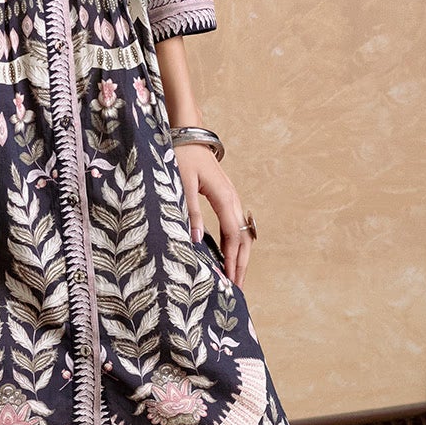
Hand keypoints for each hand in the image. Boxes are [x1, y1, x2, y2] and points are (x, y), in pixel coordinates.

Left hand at [173, 142, 253, 286]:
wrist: (189, 135)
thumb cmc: (182, 156)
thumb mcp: (182, 183)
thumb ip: (190, 211)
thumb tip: (195, 240)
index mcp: (224, 197)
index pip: (233, 235)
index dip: (233, 259)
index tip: (231, 280)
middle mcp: (233, 199)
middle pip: (244, 238)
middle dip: (241, 264)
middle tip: (237, 288)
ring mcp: (232, 199)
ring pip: (242, 233)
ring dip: (240, 256)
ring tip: (235, 278)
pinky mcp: (226, 199)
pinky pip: (235, 226)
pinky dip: (234, 245)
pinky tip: (228, 257)